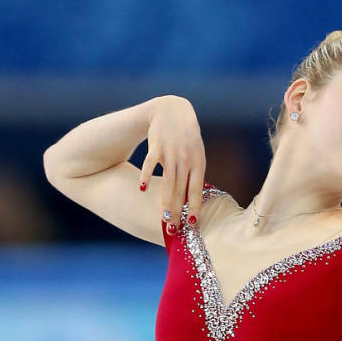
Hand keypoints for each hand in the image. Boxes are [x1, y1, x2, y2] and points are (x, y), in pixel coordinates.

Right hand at [139, 96, 205, 232]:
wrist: (173, 111)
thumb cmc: (187, 138)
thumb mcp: (197, 154)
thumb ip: (194, 176)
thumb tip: (192, 202)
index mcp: (199, 163)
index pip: (197, 190)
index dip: (195, 207)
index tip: (191, 224)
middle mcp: (186, 159)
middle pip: (181, 190)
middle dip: (178, 211)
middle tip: (173, 229)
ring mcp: (171, 153)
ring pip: (168, 181)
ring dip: (165, 201)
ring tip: (164, 218)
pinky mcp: (157, 146)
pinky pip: (151, 164)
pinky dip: (146, 175)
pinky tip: (142, 189)